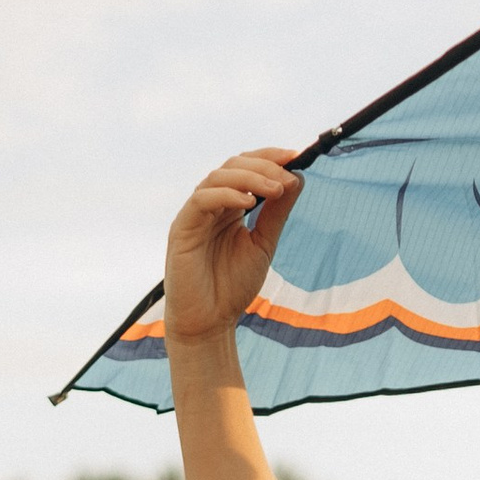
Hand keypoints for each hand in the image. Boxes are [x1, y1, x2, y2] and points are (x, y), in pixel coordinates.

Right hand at [164, 150, 303, 344]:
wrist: (209, 322)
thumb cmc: (231, 286)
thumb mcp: (263, 244)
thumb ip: (277, 213)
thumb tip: (297, 179)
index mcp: (228, 206)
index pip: (246, 167)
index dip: (269, 157)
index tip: (297, 157)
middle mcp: (210, 204)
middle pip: (232, 166)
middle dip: (264, 166)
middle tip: (288, 177)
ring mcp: (194, 214)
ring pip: (217, 177)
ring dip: (250, 178)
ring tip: (275, 190)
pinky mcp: (182, 228)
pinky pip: (202, 200)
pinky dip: (226, 195)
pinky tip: (249, 203)